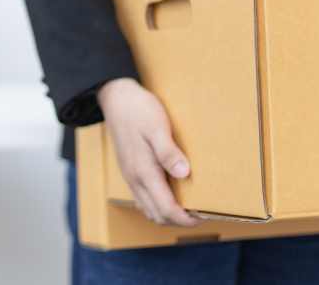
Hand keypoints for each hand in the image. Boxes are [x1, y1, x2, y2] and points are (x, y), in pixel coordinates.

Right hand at [98, 78, 199, 226]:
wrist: (115, 97)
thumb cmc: (138, 110)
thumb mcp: (157, 127)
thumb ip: (168, 153)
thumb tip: (185, 174)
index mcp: (143, 171)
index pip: (166, 208)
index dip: (185, 218)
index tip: (203, 216)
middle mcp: (135, 179)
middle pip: (157, 215)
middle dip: (178, 220)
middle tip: (199, 214)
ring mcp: (130, 176)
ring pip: (148, 209)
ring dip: (167, 214)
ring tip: (187, 207)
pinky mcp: (129, 170)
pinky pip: (142, 198)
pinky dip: (157, 204)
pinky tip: (169, 194)